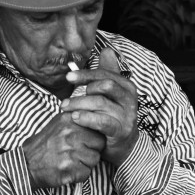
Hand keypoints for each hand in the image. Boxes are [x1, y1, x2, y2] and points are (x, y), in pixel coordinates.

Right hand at [22, 113, 105, 188]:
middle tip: (78, 154)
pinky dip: (79, 175)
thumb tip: (97, 117)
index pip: (97, 128)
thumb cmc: (44, 145)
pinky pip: (86, 173)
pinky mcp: (69, 169)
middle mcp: (70, 134)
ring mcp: (70, 152)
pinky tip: (68, 170)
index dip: (93, 137)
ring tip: (71, 162)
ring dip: (86, 164)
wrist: (25, 165)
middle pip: (100, 144)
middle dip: (92, 150)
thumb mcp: (58, 124)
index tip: (84, 142)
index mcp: (69, 120)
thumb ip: (77, 119)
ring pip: (94, 159)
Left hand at [62, 48, 139, 165]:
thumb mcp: (111, 93)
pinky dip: (86, 118)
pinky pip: (102, 121)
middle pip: (105, 86)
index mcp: (126, 86)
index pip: (105, 74)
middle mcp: (130, 99)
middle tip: (66, 99)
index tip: (68, 76)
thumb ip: (108, 72)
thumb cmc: (113, 115)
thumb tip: (107, 50)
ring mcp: (127, 115)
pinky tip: (75, 118)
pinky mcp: (121, 131)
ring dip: (79, 105)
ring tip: (65, 109)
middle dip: (82, 90)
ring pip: (100, 103)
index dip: (86, 74)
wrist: (124, 145)